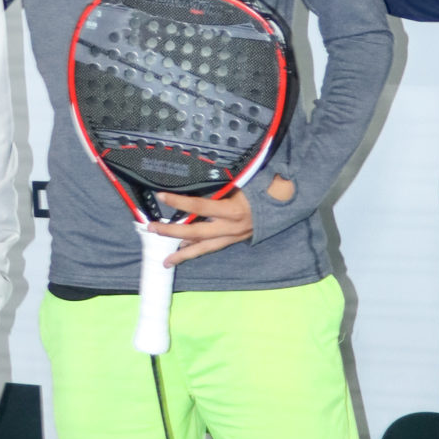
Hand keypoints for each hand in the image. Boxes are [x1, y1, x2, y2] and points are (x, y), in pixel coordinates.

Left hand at [152, 176, 293, 266]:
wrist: (286, 205)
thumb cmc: (263, 187)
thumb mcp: (243, 181)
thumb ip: (222, 184)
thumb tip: (198, 177)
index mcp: (233, 209)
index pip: (200, 206)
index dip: (180, 201)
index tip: (161, 196)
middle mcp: (231, 227)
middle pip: (196, 233)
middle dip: (172, 233)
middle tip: (152, 230)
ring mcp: (233, 237)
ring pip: (204, 248)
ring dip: (183, 254)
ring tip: (166, 261)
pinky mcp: (234, 241)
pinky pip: (212, 247)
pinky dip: (197, 250)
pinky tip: (184, 252)